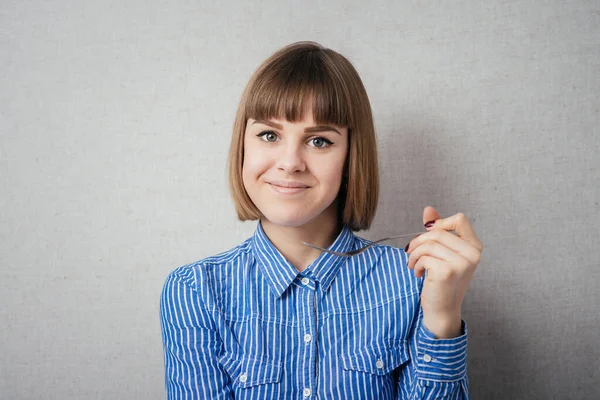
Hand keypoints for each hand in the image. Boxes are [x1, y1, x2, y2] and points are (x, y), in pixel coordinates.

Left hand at [405, 206, 482, 337]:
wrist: (442, 309)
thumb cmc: (442, 280)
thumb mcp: (443, 252)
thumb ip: (438, 230)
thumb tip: (428, 210)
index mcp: (474, 246)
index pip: (460, 219)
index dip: (440, 223)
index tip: (428, 234)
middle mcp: (472, 254)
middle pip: (438, 232)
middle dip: (419, 241)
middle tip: (411, 253)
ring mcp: (461, 263)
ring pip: (428, 244)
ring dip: (414, 254)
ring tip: (414, 265)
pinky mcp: (447, 272)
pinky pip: (424, 257)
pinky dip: (415, 264)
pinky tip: (418, 273)